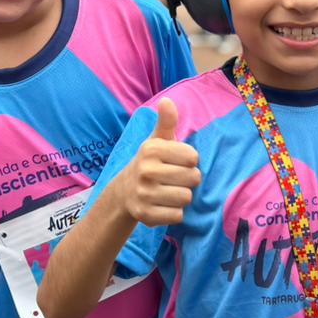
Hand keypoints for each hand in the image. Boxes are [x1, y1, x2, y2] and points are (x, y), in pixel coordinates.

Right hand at [117, 98, 199, 225]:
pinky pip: (177, 216)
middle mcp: (146, 171)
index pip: (193, 157)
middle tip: (174, 179)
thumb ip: (166, 121)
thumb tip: (167, 101)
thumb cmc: (150, 163)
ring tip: (169, 192)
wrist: (123, 192)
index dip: (189, 161)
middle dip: (188, 180)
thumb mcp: (157, 141)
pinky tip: (163, 205)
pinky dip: (174, 213)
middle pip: (193, 178)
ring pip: (186, 198)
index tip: (177, 162)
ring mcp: (144, 194)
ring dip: (182, 197)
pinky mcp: (145, 215)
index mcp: (151, 149)